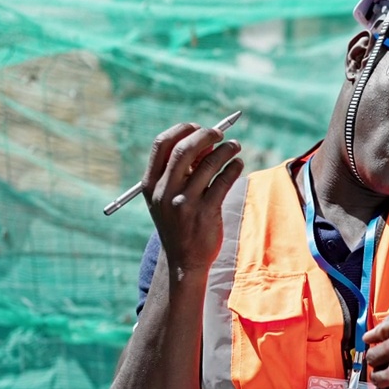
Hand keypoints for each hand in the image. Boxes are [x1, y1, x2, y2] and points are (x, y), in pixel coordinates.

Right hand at [140, 122, 243, 272]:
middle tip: (220, 133)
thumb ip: (182, 170)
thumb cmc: (178, 223)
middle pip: (184, 149)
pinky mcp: (206, 213)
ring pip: (208, 163)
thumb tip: (206, 139)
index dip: (181, 130)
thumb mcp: (169, 197)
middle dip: (205, 135)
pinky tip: (238, 165)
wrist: (184, 261)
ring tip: (235, 147)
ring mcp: (184, 203)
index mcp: (150, 184)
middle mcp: (164, 192)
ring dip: (226, 150)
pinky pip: (224, 181)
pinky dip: (234, 167)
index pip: (161, 145)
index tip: (197, 127)